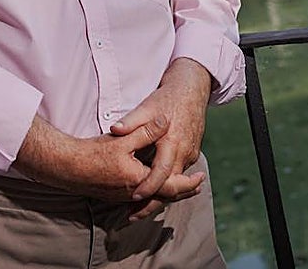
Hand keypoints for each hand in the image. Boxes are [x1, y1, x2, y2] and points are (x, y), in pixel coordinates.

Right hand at [13, 113, 202, 203]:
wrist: (67, 167)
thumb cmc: (93, 153)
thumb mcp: (123, 138)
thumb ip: (146, 130)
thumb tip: (165, 120)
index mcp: (140, 180)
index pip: (171, 186)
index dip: (188, 183)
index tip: (200, 178)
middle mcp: (133, 193)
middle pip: (165, 197)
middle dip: (182, 191)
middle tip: (197, 186)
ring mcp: (123, 196)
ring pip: (152, 198)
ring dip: (168, 193)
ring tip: (180, 187)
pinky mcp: (114, 194)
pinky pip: (140, 197)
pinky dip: (153, 193)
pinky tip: (153, 187)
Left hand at [109, 58, 211, 218]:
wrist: (192, 90)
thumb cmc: (167, 98)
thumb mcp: (147, 106)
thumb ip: (132, 120)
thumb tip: (115, 129)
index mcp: (173, 142)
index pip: (161, 172)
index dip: (149, 186)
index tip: (134, 197)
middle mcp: (184, 153)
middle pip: (169, 186)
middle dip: (152, 203)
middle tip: (132, 216)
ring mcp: (190, 155)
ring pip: (175, 183)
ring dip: (159, 197)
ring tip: (138, 210)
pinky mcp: (191, 155)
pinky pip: (178, 175)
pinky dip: (167, 186)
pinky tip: (152, 193)